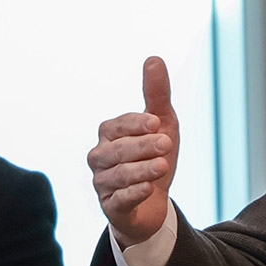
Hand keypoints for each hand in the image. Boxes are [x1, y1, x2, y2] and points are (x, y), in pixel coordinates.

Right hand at [89, 57, 179, 248]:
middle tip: (166, 143)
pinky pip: (118, 200)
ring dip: (141, 169)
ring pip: (117, 175)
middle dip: (142, 147)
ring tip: (163, 165)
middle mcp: (100, 157)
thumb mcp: (162, 123)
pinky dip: (133, 193)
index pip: (117, 126)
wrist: (154, 200)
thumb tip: (153, 58)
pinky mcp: (111, 207)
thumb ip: (156, 94)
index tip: (156, 123)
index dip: (136, 124)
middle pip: (116, 151)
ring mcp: (103, 183)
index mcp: (109, 134)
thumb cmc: (155, 155)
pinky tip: (148, 188)